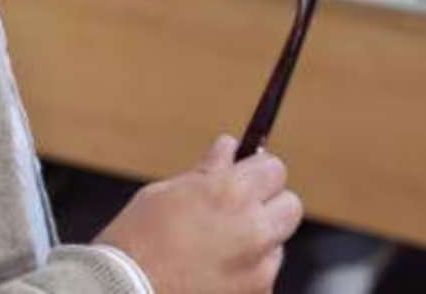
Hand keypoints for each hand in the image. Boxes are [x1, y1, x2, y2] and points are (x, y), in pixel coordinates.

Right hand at [95, 135, 302, 293]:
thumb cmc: (134, 243)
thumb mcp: (165, 193)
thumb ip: (207, 171)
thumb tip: (228, 148)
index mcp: (231, 193)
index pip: (274, 168)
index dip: (258, 171)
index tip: (247, 175)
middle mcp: (254, 229)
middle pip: (290, 206)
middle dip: (270, 204)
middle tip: (239, 210)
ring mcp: (258, 270)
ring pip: (277, 245)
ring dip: (258, 243)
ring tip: (216, 249)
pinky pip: (263, 277)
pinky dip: (247, 274)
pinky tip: (214, 274)